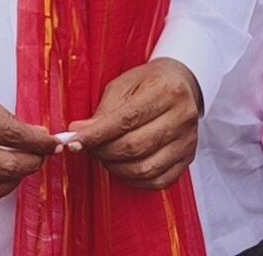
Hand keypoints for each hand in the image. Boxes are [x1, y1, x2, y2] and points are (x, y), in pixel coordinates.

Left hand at [66, 58, 200, 190]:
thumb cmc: (148, 82)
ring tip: (103, 156)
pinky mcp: (189, 158)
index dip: (97, 134)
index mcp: (165, 91)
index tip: (74, 141)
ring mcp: (188, 140)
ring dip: (117, 167)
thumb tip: (79, 131)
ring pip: (146, 167)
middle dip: (103, 151)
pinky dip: (135, 179)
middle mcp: (182, 116)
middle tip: (87, 148)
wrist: (181, 84)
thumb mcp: (123, 85)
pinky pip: (159, 180)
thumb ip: (104, 110)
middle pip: (135, 145)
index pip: (126, 119)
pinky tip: (122, 168)